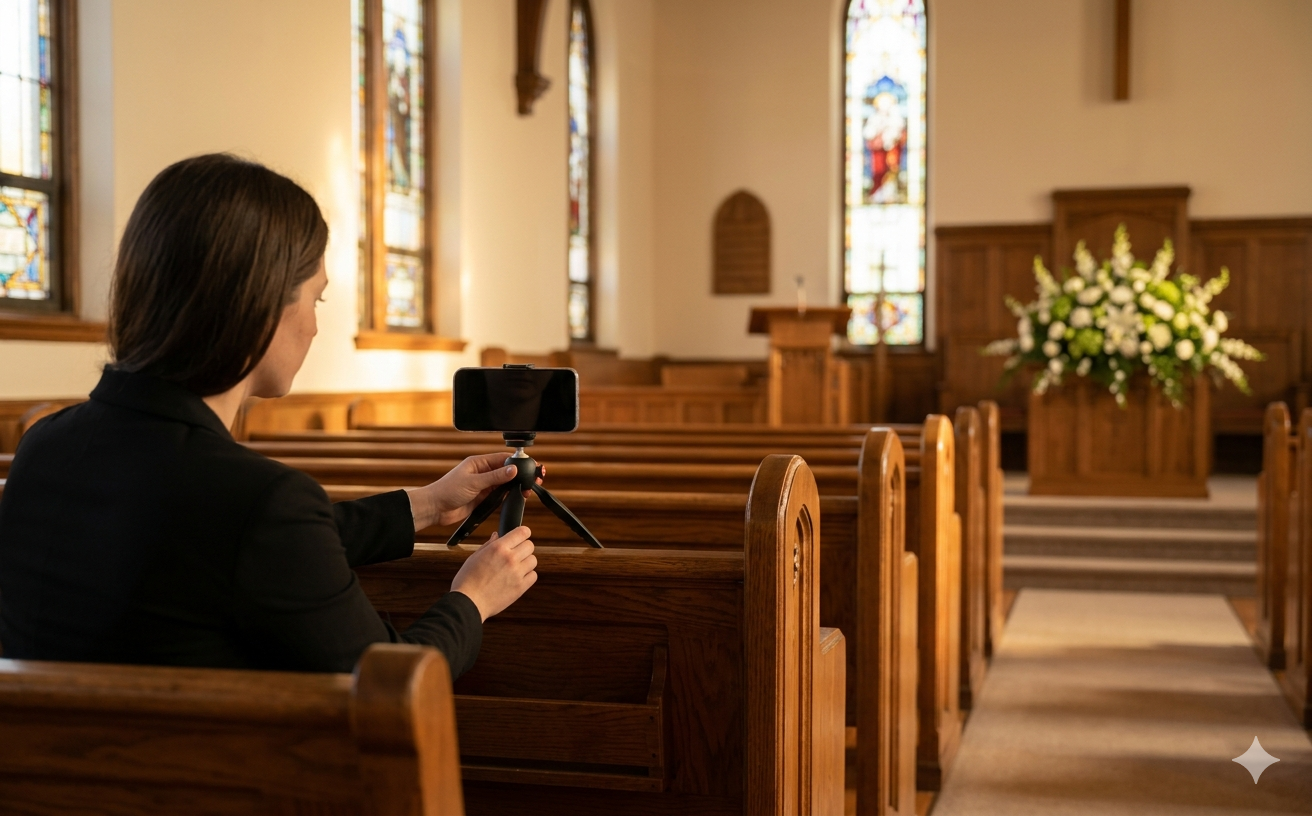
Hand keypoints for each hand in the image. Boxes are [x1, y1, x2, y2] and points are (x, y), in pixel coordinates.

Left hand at [406, 453, 543, 530]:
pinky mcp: (483, 498)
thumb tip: (513, 469)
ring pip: (506, 484)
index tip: (531, 466)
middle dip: (522, 475)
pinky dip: (509, 496)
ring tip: (529, 490)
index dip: (519, 462)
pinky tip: (517, 497)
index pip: (504, 458)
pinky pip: (500, 495)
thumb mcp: (474, 482)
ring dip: (517, 487)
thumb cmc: (447, 491)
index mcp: (479, 463)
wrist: (435, 509)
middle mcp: (483, 472)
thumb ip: (495, 477)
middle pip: (507, 471)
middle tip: (536, 479)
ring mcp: (484, 485)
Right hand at [450, 526, 537, 621]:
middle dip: (523, 548)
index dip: (523, 533)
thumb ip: (489, 544)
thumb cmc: (467, 580)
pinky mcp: (521, 587)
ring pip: (533, 560)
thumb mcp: (475, 557)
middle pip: (530, 545)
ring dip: (526, 562)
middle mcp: (510, 558)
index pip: (522, 532)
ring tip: (514, 568)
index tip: (522, 536)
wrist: (468, 603)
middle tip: (515, 554)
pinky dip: (528, 576)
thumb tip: (497, 535)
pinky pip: (533, 576)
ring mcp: (517, 573)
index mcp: (498, 548)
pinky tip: (517, 578)